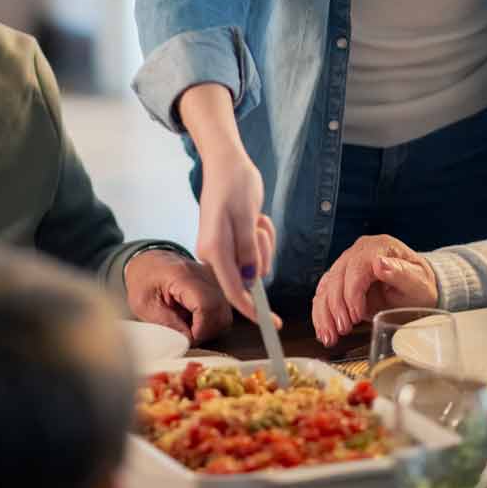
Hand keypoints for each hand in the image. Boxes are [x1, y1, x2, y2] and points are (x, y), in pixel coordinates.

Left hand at [125, 251, 232, 342]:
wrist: (148, 261)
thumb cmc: (143, 281)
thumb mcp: (145, 305)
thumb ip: (168, 323)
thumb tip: (190, 341)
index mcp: (183, 276)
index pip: (206, 305)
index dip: (201, 329)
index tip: (188, 339)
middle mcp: (204, 274)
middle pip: (220, 311)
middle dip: (206, 331)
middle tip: (188, 336)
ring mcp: (213, 278)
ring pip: (225, 313)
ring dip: (210, 328)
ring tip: (190, 327)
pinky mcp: (216, 285)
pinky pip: (222, 309)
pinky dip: (212, 321)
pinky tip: (195, 321)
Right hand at [195, 148, 275, 322]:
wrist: (226, 163)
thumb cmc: (235, 184)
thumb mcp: (248, 216)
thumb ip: (249, 250)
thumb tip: (252, 280)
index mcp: (214, 250)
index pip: (235, 291)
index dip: (254, 311)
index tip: (273, 323)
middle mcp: (213, 254)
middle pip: (250, 276)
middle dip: (263, 254)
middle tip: (259, 225)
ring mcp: (220, 249)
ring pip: (255, 263)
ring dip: (263, 242)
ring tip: (255, 218)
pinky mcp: (228, 243)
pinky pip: (254, 251)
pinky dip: (261, 237)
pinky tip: (254, 217)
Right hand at [311, 235, 438, 347]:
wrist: (416, 289)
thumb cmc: (419, 285)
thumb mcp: (418, 282)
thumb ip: (400, 272)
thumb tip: (379, 263)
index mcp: (378, 247)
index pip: (356, 268)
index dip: (352, 293)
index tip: (357, 316)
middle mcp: (358, 252)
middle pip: (337, 277)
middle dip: (336, 307)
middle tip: (343, 329)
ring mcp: (347, 265)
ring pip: (326, 287)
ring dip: (324, 313)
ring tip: (330, 336)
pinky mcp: (340, 280)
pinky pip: (324, 295)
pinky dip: (321, 314)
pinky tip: (324, 330)